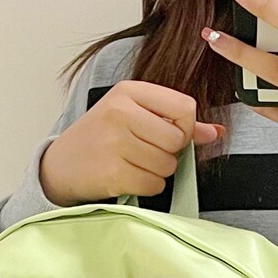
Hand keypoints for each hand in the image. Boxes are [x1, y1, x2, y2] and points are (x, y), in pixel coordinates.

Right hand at [40, 81, 223, 206]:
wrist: (61, 165)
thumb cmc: (100, 139)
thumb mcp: (133, 117)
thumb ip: (175, 121)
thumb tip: (216, 132)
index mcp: (129, 91)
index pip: (184, 107)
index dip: (185, 127)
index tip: (168, 135)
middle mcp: (120, 112)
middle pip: (178, 139)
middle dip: (169, 152)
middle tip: (146, 153)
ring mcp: (115, 143)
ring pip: (168, 164)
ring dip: (158, 172)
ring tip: (135, 164)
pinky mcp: (113, 172)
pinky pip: (154, 184)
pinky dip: (147, 186)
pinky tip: (129, 177)